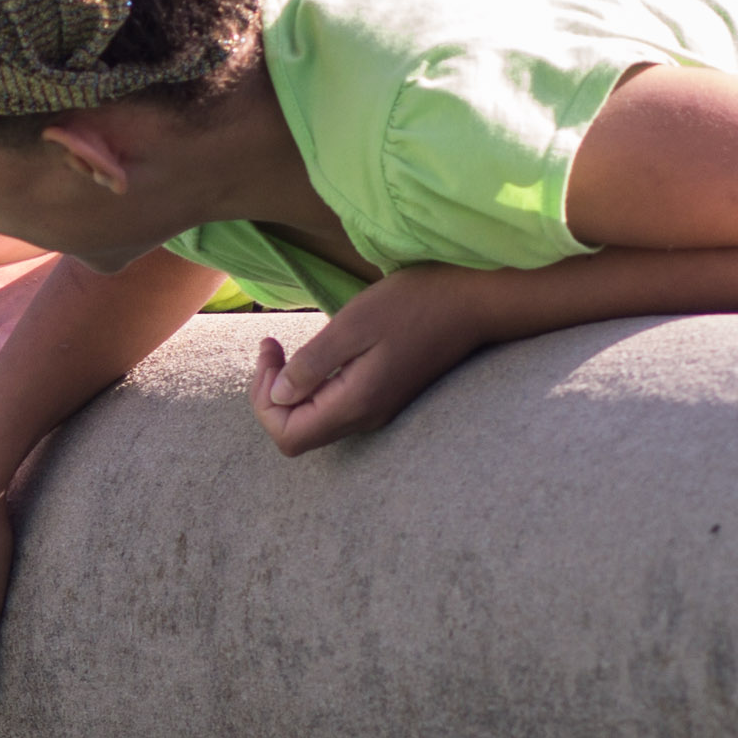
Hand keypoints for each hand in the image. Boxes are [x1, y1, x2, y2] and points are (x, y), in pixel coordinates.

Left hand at [249, 266, 494, 453]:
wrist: (473, 302)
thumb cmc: (414, 304)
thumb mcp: (354, 324)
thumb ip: (312, 365)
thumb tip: (278, 396)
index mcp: (356, 403)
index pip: (288, 436)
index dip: (264, 402)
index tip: (270, 355)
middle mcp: (365, 417)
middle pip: (297, 433)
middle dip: (269, 395)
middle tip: (270, 349)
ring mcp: (376, 410)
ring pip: (313, 421)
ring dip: (287, 389)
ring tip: (282, 349)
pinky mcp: (382, 396)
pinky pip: (332, 405)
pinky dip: (310, 385)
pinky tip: (312, 354)